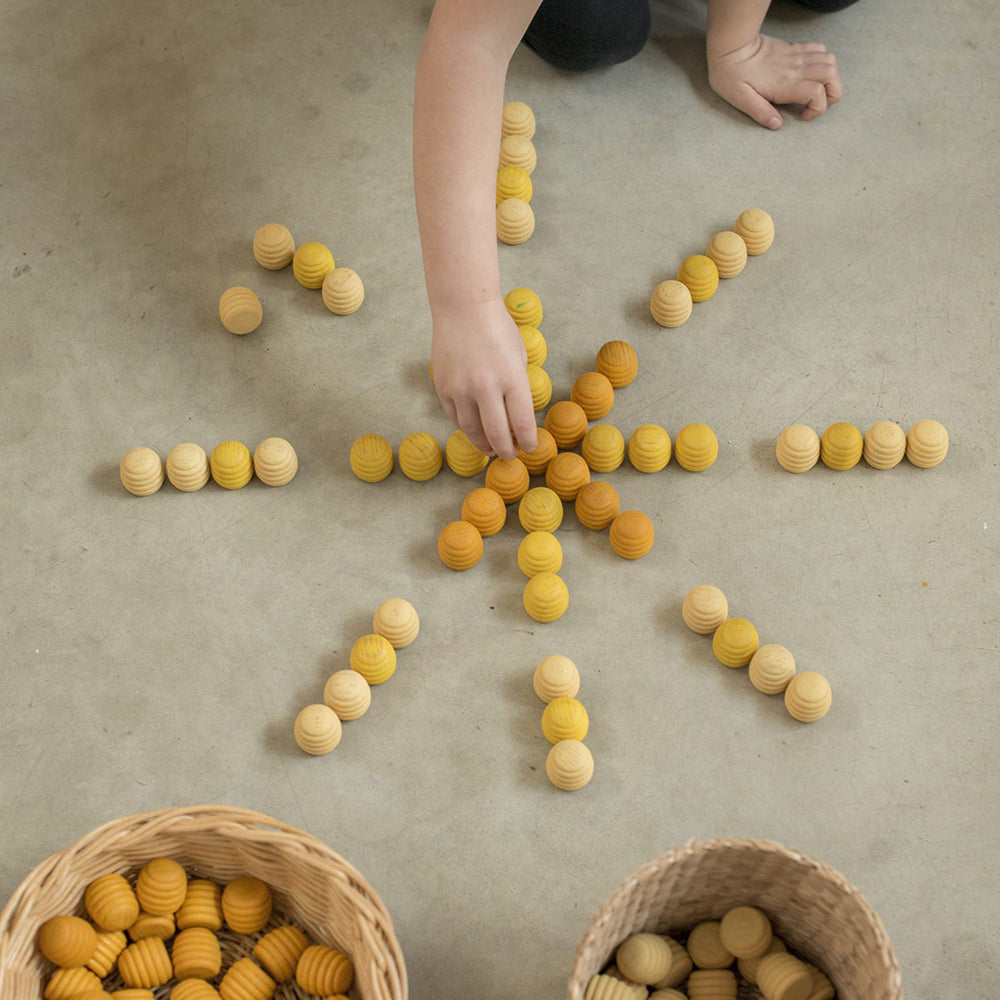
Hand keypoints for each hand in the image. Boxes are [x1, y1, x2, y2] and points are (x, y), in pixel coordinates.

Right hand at [431, 299, 537, 460]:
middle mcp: (486, 387)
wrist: (463, 307)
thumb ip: (518, 388)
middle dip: (506, 451)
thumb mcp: (519, 357)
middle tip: (510, 456)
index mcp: (512, 379)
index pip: (522, 425)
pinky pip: (455, 417)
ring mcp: (461, 389)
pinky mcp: (443, 387)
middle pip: (497, 435)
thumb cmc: (497, 328)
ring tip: (491, 448)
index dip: (527, 442)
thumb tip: (517, 418)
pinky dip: (466, 427)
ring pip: (472, 431)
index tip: (529, 448)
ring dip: (483, 444)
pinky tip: (475, 429)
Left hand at [707, 33, 841, 128]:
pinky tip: (811, 71)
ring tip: (817, 88)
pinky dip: (823, 60)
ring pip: (829, 60)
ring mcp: (796, 56)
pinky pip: (819, 48)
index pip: (817, 93)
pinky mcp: (793, 48)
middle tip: (817, 103)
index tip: (803, 115)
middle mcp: (794, 68)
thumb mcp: (740, 99)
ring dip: (830, 77)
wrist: (730, 46)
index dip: (817, 108)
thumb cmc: (731, 74)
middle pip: (831, 75)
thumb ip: (760, 112)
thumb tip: (777, 124)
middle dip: (832, 93)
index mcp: (784, 84)